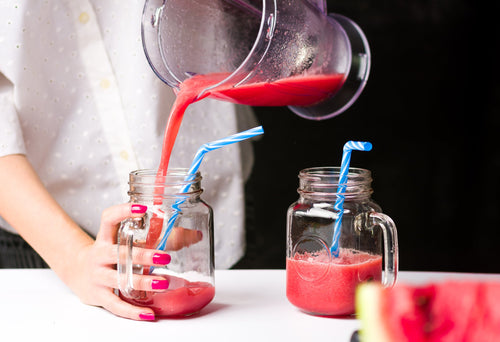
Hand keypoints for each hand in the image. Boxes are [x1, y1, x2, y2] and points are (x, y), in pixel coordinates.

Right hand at [70, 203, 170, 320]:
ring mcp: (97, 276)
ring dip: (142, 282)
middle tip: (165, 256)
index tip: (143, 208)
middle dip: (143, 255)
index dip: (123, 211)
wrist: (77, 272)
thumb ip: (154, 235)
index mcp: (104, 237)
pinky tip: (149, 314)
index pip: (108, 219)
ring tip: (163, 282)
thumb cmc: (109, 253)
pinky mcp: (99, 295)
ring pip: (119, 279)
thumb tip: (196, 235)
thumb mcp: (122, 240)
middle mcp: (99, 255)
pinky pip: (116, 305)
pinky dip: (132, 311)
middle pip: (119, 253)